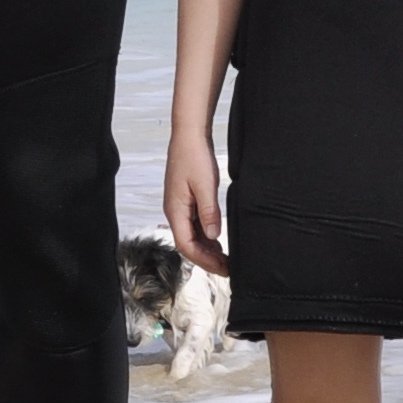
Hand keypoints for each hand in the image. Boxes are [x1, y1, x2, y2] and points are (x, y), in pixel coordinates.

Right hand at [165, 124, 226, 273]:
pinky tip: (217, 240)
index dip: (203, 260)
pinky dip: (205, 236)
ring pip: (191, 236)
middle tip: (227, 268)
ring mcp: (179, 207)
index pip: (186, 246)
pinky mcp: (185, 201)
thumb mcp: (205, 185)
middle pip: (187, 244)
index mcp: (175, 210)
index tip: (222, 267)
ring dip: (206, 249)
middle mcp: (174, 211)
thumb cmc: (193, 155)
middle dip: (206, 258)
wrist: (188, 135)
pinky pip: (193, 225)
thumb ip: (209, 213)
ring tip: (225, 258)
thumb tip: (212, 237)